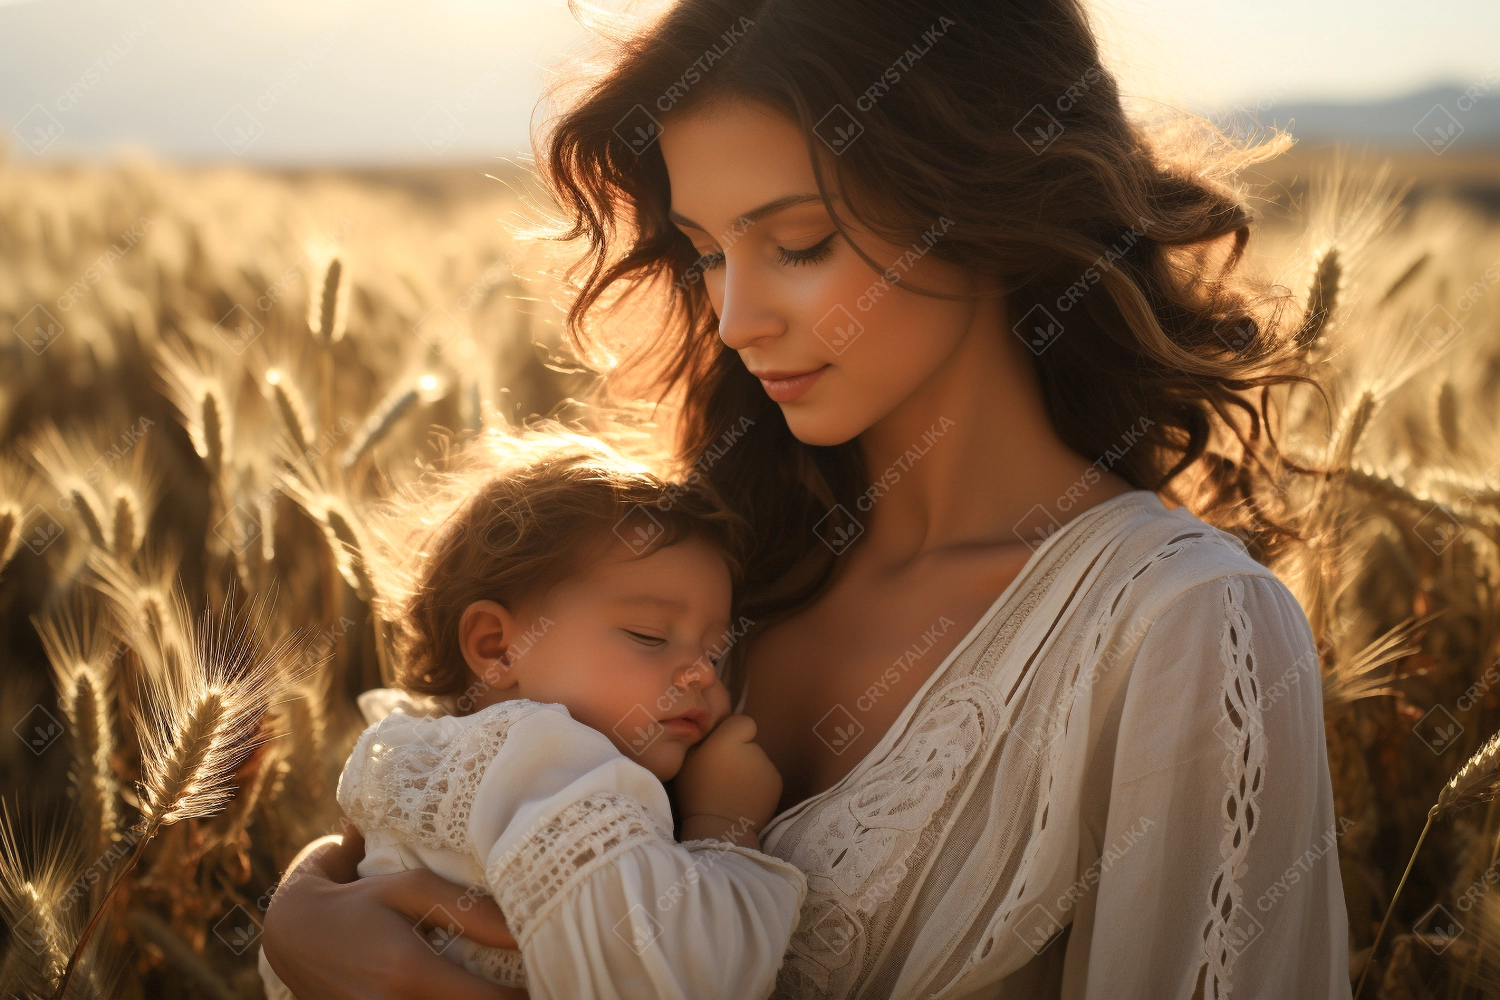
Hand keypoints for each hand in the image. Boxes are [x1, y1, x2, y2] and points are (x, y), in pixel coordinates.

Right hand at [262, 819, 526, 999]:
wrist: (292, 934)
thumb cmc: (360, 900)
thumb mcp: (410, 889)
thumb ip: (470, 912)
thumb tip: (525, 929)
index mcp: (408, 973)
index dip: (529, 998)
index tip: (553, 978)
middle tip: (544, 985)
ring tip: (510, 989)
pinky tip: (472, 992)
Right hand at [675, 714, 782, 839]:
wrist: (719, 828)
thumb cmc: (697, 793)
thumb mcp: (688, 760)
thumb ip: (703, 738)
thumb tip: (712, 726)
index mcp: (727, 740)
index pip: (743, 721)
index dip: (735, 732)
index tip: (724, 748)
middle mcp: (752, 747)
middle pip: (750, 743)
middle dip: (741, 753)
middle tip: (726, 773)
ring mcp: (767, 765)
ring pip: (759, 760)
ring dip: (750, 769)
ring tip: (735, 789)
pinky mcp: (777, 782)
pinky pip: (767, 776)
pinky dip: (759, 784)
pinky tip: (746, 798)